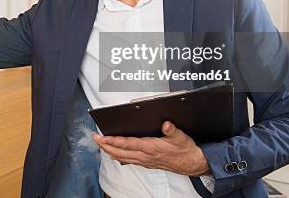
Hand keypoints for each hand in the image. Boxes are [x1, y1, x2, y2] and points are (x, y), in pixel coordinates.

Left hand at [92, 121, 210, 175]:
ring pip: (122, 158)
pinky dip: (119, 156)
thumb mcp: (182, 137)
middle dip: (106, 146)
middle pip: (120, 152)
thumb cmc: (186, 150)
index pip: (127, 144)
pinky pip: (129, 161)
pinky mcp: (147, 163)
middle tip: (95, 139)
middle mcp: (146, 156)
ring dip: (110, 151)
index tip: (102, 137)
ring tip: (101, 145)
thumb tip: (166, 124)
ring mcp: (145, 161)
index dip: (113, 141)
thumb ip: (172, 130)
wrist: (193, 163)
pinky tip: (116, 154)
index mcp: (151, 148)